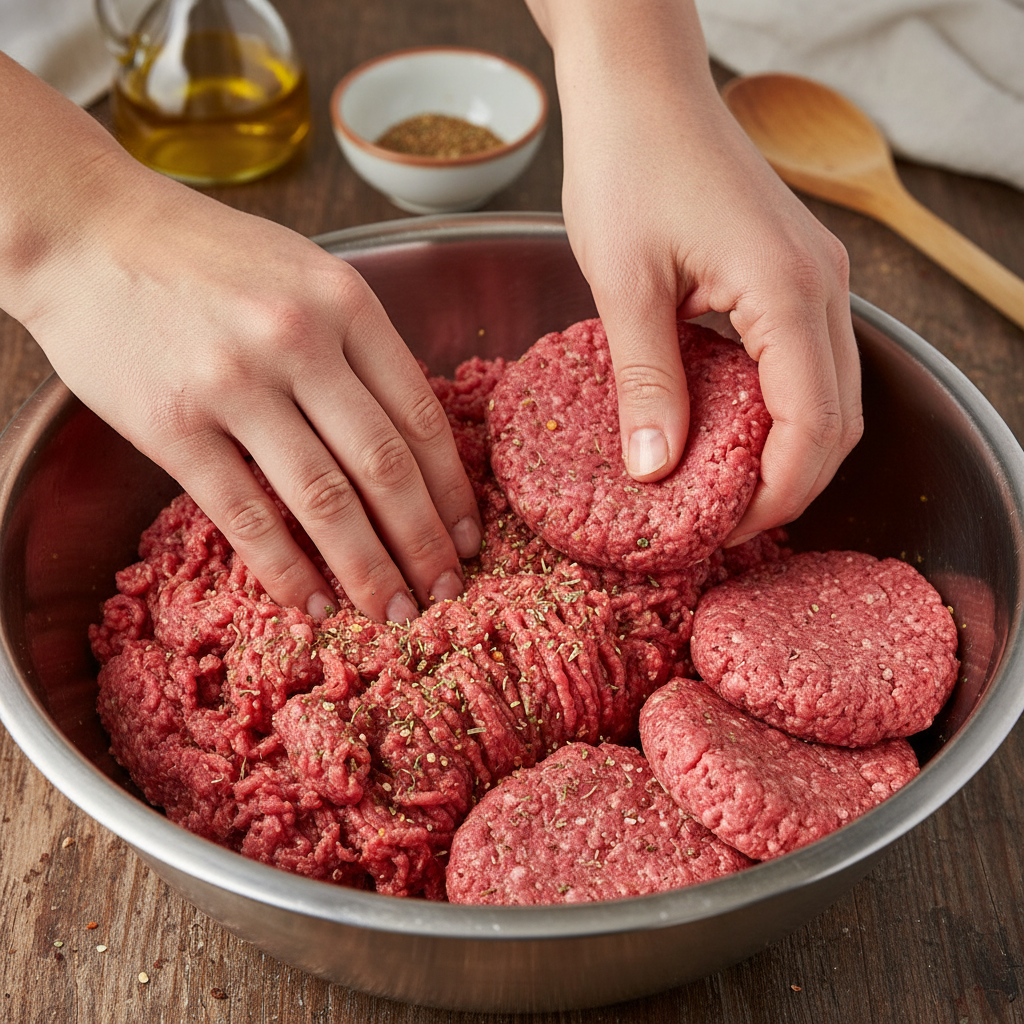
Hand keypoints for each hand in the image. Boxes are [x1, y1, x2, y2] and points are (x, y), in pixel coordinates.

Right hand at [1, 60, 480, 621]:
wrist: (89, 231)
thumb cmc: (207, 255)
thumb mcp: (305, 271)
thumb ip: (359, 343)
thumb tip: (409, 435)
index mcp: (344, 301)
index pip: (420, 415)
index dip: (452, 489)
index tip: (470, 535)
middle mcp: (299, 341)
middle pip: (384, 466)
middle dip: (424, 542)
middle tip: (446, 592)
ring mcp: (234, 384)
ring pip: (324, 500)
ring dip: (368, 569)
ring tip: (393, 612)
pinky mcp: (173, 425)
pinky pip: (245, 515)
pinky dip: (286, 571)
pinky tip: (313, 603)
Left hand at [532, 0, 862, 539]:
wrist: (640, 85)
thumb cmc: (629, 162)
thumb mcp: (625, 286)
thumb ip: (646, 382)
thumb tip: (655, 471)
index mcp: (790, 292)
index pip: (813, 429)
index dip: (773, 497)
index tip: (718, 532)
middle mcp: (823, 288)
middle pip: (837, 422)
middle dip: (785, 484)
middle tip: (716, 522)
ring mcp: (815, 278)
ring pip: (829, 395)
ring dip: (783, 450)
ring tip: (718, 486)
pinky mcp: (792, 273)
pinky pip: (804, 363)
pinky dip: (775, 409)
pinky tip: (722, 427)